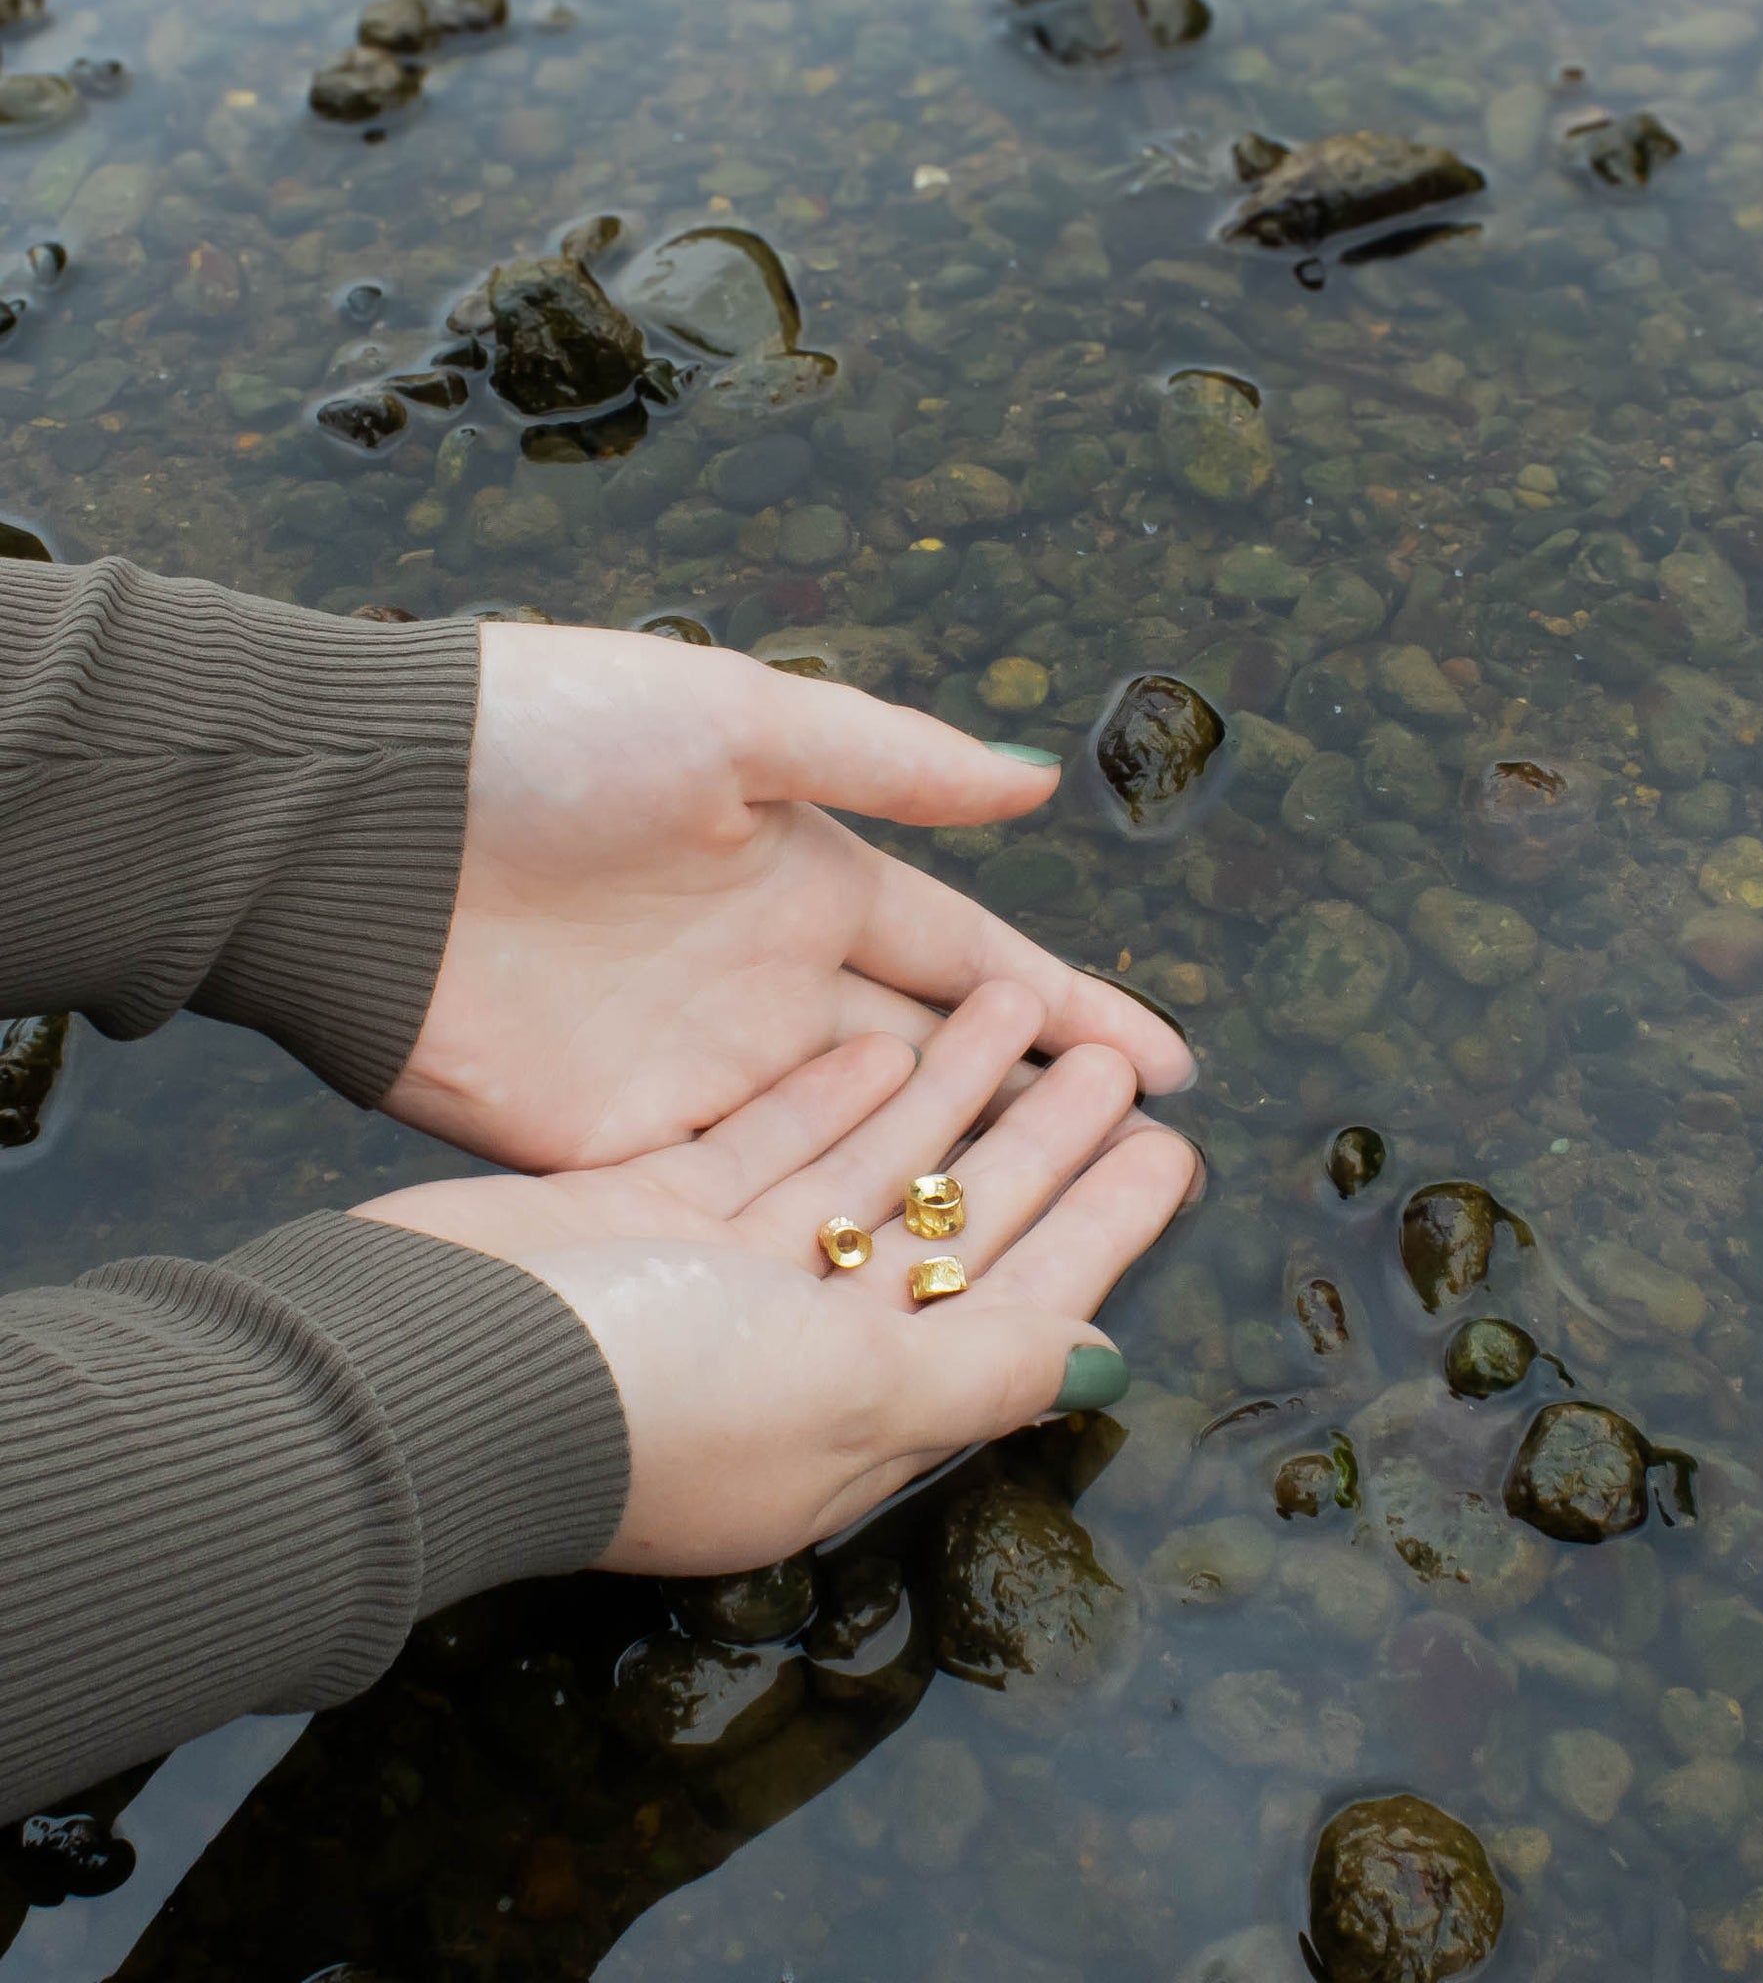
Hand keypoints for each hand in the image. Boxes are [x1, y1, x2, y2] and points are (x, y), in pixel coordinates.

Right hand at [356, 983, 1197, 1573]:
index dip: (1103, 1230)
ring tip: (1025, 1010)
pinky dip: (828, 1095)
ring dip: (948, 1093)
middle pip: (955, 1223)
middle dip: (1042, 1142)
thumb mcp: (848, 1395)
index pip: (1021, 1302)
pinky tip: (888, 1037)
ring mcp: (722, 1278)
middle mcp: (804, 1348)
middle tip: (1119, 1063)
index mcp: (867, 1410)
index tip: (1177, 1151)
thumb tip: (1103, 1369)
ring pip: (869, 1170)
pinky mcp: (648, 1215)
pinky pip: (767, 1146)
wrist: (424, 1367)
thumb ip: (982, 1373)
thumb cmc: (656, 1397)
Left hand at [381, 624, 1193, 1170]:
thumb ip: (891, 759)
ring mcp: (705, 1073)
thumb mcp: (739, 716)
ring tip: (1055, 1237)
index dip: (1074, 1011)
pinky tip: (898, 1277)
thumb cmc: (550, 739)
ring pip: (860, 1147)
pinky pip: (754, 1196)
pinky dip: (828, 1232)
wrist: (362, 825)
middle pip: (935, 1069)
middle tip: (1142, 1170)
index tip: (1169, 1065)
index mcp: (811, 881)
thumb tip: (1035, 780)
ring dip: (950, 1185)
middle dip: (1036, 1113)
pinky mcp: (628, 1145)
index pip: (974, 964)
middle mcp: (775, 987)